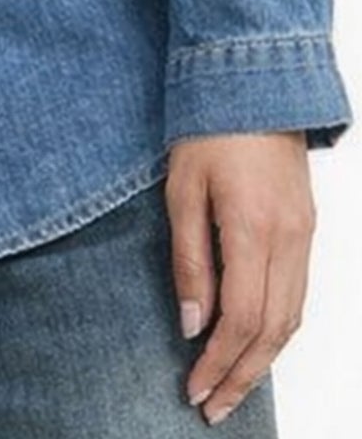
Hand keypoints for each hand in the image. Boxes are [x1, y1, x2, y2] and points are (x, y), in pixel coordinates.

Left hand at [165, 132, 315, 424]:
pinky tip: (256, 344)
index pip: (239, 319)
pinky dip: (278, 330)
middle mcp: (288, 239)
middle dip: (241, 376)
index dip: (217, 363)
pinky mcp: (307, 228)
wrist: (254, 81)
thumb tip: (193, 325)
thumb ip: (189, 259)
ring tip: (232, 388)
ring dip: (262, 361)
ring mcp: (304, 235)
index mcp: (253, 228)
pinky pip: (299, 294)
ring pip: (292, 318)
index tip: (193, 390)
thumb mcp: (181, 189)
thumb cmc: (208, 127)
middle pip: (271, 331)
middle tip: (212, 407)